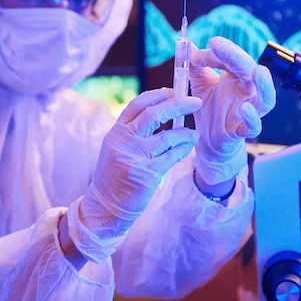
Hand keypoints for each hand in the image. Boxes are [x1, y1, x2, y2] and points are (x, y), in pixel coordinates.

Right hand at [65, 88, 200, 262]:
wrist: (105, 208)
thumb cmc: (114, 177)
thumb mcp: (115, 149)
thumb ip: (133, 132)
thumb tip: (162, 114)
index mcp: (115, 133)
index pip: (137, 105)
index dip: (157, 95)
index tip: (172, 91)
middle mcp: (124, 142)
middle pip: (155, 114)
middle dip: (178, 104)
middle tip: (195, 102)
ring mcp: (135, 157)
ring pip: (169, 136)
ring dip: (186, 133)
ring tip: (194, 134)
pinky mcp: (148, 174)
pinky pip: (173, 156)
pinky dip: (183, 149)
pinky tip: (188, 147)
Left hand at [189, 36, 275, 186]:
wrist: (208, 140)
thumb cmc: (210, 109)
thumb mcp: (200, 84)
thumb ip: (195, 66)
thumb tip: (189, 46)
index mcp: (238, 78)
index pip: (234, 58)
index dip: (221, 50)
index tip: (207, 44)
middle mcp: (247, 93)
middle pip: (250, 71)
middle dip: (235, 56)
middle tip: (218, 44)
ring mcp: (249, 112)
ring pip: (266, 99)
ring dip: (264, 85)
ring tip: (257, 71)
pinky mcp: (243, 131)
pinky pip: (253, 126)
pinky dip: (252, 118)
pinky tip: (245, 108)